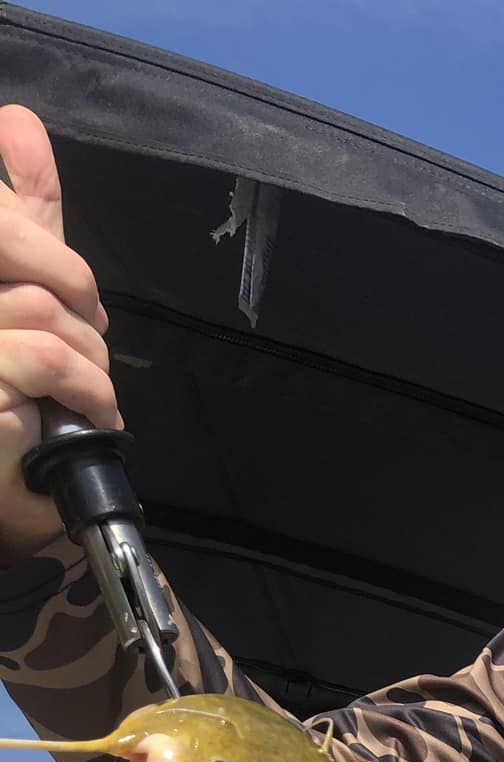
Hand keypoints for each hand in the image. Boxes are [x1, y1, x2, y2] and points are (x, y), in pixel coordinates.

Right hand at [0, 105, 118, 556]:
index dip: (36, 217)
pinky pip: (43, 353)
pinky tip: (87, 410)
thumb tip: (17, 120)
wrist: (12, 498)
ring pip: (41, 305)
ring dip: (86, 352)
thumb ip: (23, 213)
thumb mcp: (26, 297)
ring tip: (87, 392)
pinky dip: (83, 384)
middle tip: (90, 335)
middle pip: (15, 244)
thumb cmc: (18, 400)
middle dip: (74, 288)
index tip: (71, 272)